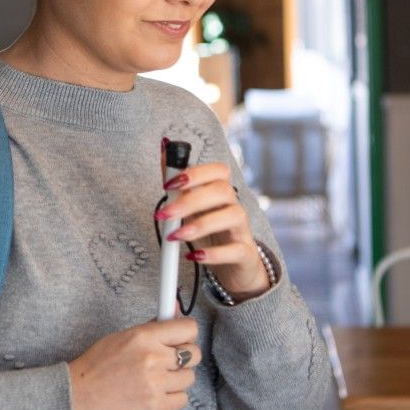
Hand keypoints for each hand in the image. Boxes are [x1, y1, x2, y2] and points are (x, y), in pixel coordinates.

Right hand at [67, 318, 200, 409]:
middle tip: (167, 364)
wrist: (77, 399)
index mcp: (144, 336)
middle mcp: (153, 357)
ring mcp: (156, 383)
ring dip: (176, 381)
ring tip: (155, 382)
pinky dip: (171, 399)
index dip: (187, 335)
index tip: (181, 341)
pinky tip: (155, 396)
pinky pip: (182, 400)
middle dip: (183, 359)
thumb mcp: (122, 337)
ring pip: (189, 378)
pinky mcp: (156, 406)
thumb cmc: (95, 368)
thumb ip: (152, 326)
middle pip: (194, 354)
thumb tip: (174, 308)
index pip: (188, 328)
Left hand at [157, 161, 270, 299]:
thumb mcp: (190, 205)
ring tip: (176, 236)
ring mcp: (242, 229)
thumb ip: (177, 180)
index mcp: (221, 191)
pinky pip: (236, 250)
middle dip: (190, 200)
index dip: (195, 173)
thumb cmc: (209, 230)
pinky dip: (214, 253)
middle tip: (164, 215)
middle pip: (222, 191)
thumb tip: (164, 145)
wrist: (233, 265)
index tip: (168, 185)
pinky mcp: (245, 253)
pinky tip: (195, 256)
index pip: (218, 170)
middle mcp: (234, 206)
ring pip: (233, 215)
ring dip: (201, 225)